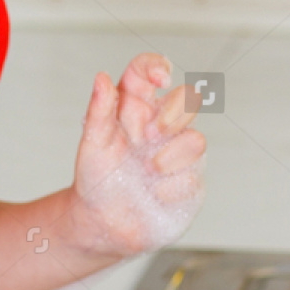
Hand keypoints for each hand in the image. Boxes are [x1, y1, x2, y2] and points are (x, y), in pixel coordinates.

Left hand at [66, 53, 206, 257]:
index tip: (160, 79)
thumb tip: (102, 78)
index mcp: (136, 108)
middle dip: (174, 115)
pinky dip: (168, 189)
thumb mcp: (92, 143)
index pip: (149, 72)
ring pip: (197, 141)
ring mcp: (179, 155)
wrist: (102, 222)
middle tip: (148, 136)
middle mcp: (162, 127)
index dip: (158, 67)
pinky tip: (152, 194)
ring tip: (147, 171)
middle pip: (189, 99)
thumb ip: (99, 110)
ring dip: (169, 157)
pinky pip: (192, 179)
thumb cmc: (97, 179)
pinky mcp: (190, 184)